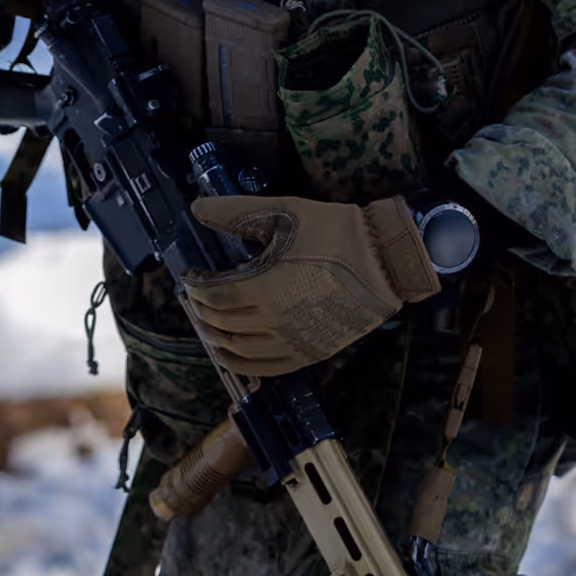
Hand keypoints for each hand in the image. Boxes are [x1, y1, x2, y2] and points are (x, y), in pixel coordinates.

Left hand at [183, 194, 439, 375]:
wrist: (385, 260)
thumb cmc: (335, 232)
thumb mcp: (285, 212)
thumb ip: (236, 212)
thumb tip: (197, 207)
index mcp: (266, 286)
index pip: (215, 296)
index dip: (196, 288)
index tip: (190, 278)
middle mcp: (275, 321)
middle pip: (223, 324)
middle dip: (202, 312)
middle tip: (196, 299)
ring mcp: (294, 342)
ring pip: (241, 352)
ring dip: (217, 341)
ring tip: (208, 326)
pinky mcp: (310, 353)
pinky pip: (268, 368)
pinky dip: (244, 363)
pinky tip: (235, 353)